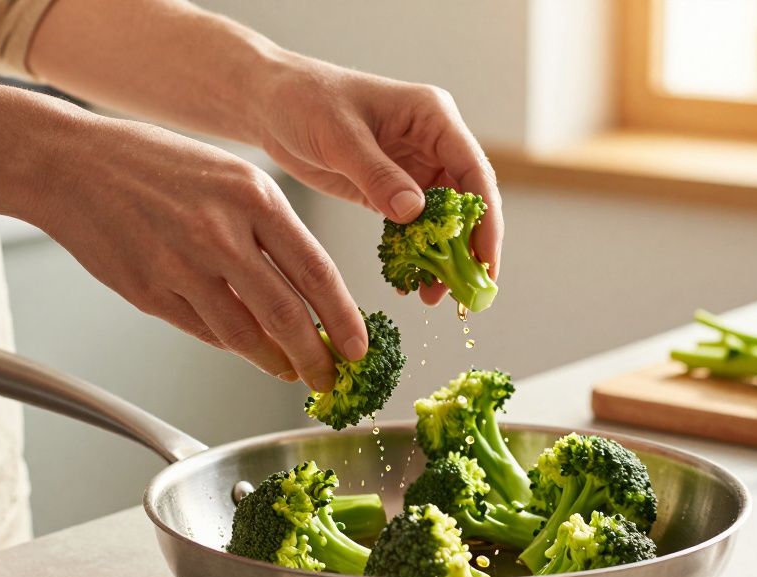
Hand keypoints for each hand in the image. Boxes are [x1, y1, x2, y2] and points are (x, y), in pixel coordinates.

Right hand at [29, 115, 365, 391]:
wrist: (72, 165)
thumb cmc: (154, 165)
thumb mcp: (230, 176)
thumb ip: (270, 229)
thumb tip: (308, 289)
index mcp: (253, 197)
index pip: (316, 272)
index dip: (344, 319)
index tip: (359, 346)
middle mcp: (220, 233)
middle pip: (286, 316)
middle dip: (316, 358)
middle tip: (330, 377)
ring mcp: (181, 267)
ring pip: (245, 336)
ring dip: (275, 362)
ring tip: (291, 371)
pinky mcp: (150, 293)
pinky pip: (205, 333)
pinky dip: (232, 346)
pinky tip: (246, 348)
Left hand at [253, 57, 502, 305]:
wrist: (272, 104)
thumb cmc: (305, 100)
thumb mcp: (339, 136)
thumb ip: (377, 174)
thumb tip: (415, 212)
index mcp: (433, 117)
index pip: (474, 171)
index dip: (485, 218)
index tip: (484, 260)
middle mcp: (432, 142)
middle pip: (466, 202)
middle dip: (467, 248)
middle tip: (462, 293)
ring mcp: (414, 168)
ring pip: (443, 220)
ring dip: (442, 257)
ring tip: (432, 295)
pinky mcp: (392, 189)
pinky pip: (414, 227)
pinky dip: (415, 254)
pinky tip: (409, 280)